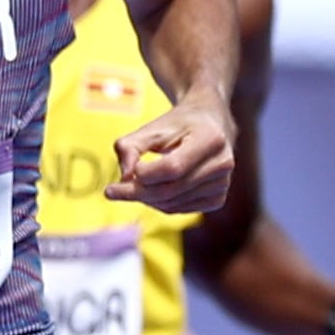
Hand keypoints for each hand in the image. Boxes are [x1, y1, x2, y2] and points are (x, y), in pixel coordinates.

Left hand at [110, 96, 235, 213]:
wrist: (209, 125)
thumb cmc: (176, 126)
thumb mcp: (150, 128)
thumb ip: (129, 147)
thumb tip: (124, 178)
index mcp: (211, 138)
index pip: (173, 168)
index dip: (145, 175)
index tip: (125, 173)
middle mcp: (222, 163)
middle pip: (171, 189)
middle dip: (137, 192)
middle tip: (111, 191)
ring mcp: (222, 183)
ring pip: (172, 203)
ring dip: (145, 198)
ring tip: (132, 185)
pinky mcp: (217, 199)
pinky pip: (179, 209)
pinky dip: (159, 204)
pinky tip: (152, 190)